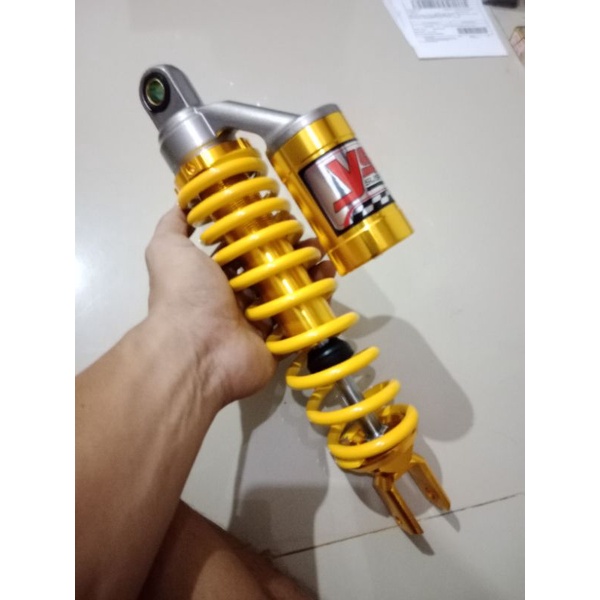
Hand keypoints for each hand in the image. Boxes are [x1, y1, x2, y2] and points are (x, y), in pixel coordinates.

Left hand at [144, 205, 334, 406]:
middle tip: (310, 240)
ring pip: (288, 294)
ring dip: (308, 275)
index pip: (243, 252)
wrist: (197, 349)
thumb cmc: (185, 294)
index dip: (263, 235)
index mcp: (213, 278)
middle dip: (291, 253)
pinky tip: (327, 284)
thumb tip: (183, 202)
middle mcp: (235, 299)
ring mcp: (258, 323)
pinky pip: (300, 322)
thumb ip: (173, 224)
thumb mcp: (168, 248)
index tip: (282, 221)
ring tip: (322, 259)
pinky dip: (316, 304)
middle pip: (269, 271)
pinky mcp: (276, 343)